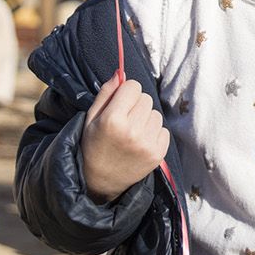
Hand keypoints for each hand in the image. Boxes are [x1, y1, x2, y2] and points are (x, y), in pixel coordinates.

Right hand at [81, 77, 168, 203]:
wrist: (99, 183)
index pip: (133, 86)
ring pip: (156, 114)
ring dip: (146, 119)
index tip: (120, 102)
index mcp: (113, 120)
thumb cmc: (92, 146)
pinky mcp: (158, 154)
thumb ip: (106, 93)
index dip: (126, 92)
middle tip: (124, 120)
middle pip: (146, 98)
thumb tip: (121, 71)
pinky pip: (164, 130)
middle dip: (136, 105)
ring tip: (131, 133)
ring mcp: (147, 144)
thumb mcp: (91, 119)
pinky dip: (154, 133)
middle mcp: (132, 131)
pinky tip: (140, 142)